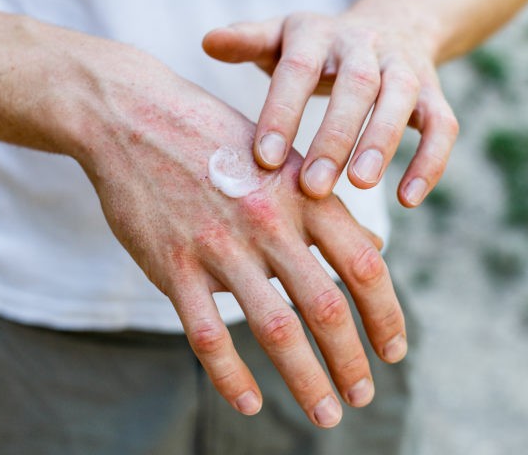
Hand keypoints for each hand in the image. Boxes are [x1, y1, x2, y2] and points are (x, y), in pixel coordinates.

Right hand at [73, 50, 406, 427]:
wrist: (133, 115)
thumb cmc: (219, 140)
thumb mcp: (285, 160)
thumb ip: (330, 210)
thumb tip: (376, 251)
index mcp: (304, 194)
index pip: (364, 266)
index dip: (386, 316)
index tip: (394, 352)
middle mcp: (269, 221)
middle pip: (326, 307)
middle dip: (352, 361)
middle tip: (365, 396)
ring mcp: (218, 244)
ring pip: (274, 329)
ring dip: (307, 380)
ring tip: (327, 413)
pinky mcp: (171, 264)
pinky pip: (205, 333)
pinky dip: (230, 375)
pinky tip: (248, 403)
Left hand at [203, 11, 459, 206]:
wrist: (388, 27)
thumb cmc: (316, 51)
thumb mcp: (280, 40)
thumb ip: (248, 42)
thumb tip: (207, 42)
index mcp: (317, 33)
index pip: (298, 69)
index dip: (283, 113)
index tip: (264, 161)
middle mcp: (364, 44)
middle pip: (356, 84)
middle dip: (334, 136)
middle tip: (313, 188)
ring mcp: (404, 67)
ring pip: (402, 99)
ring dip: (382, 142)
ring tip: (360, 185)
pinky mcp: (434, 92)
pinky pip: (442, 126)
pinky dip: (429, 162)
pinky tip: (408, 200)